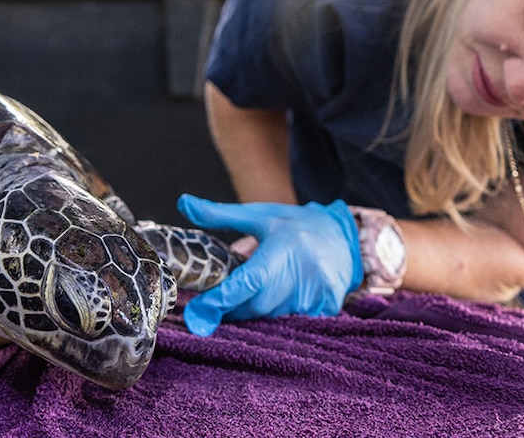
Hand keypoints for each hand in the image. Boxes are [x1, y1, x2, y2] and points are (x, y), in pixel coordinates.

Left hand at [176, 194, 362, 335]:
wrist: (340, 235)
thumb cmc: (292, 225)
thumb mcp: (258, 215)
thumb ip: (219, 213)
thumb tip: (183, 202)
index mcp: (284, 246)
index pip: (249, 281)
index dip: (221, 300)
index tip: (197, 315)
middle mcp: (304, 270)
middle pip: (257, 305)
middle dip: (231, 308)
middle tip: (215, 305)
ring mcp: (319, 291)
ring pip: (272, 317)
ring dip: (253, 312)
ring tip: (247, 297)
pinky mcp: (328, 305)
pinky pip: (291, 321)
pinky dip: (275, 317)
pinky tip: (272, 302)